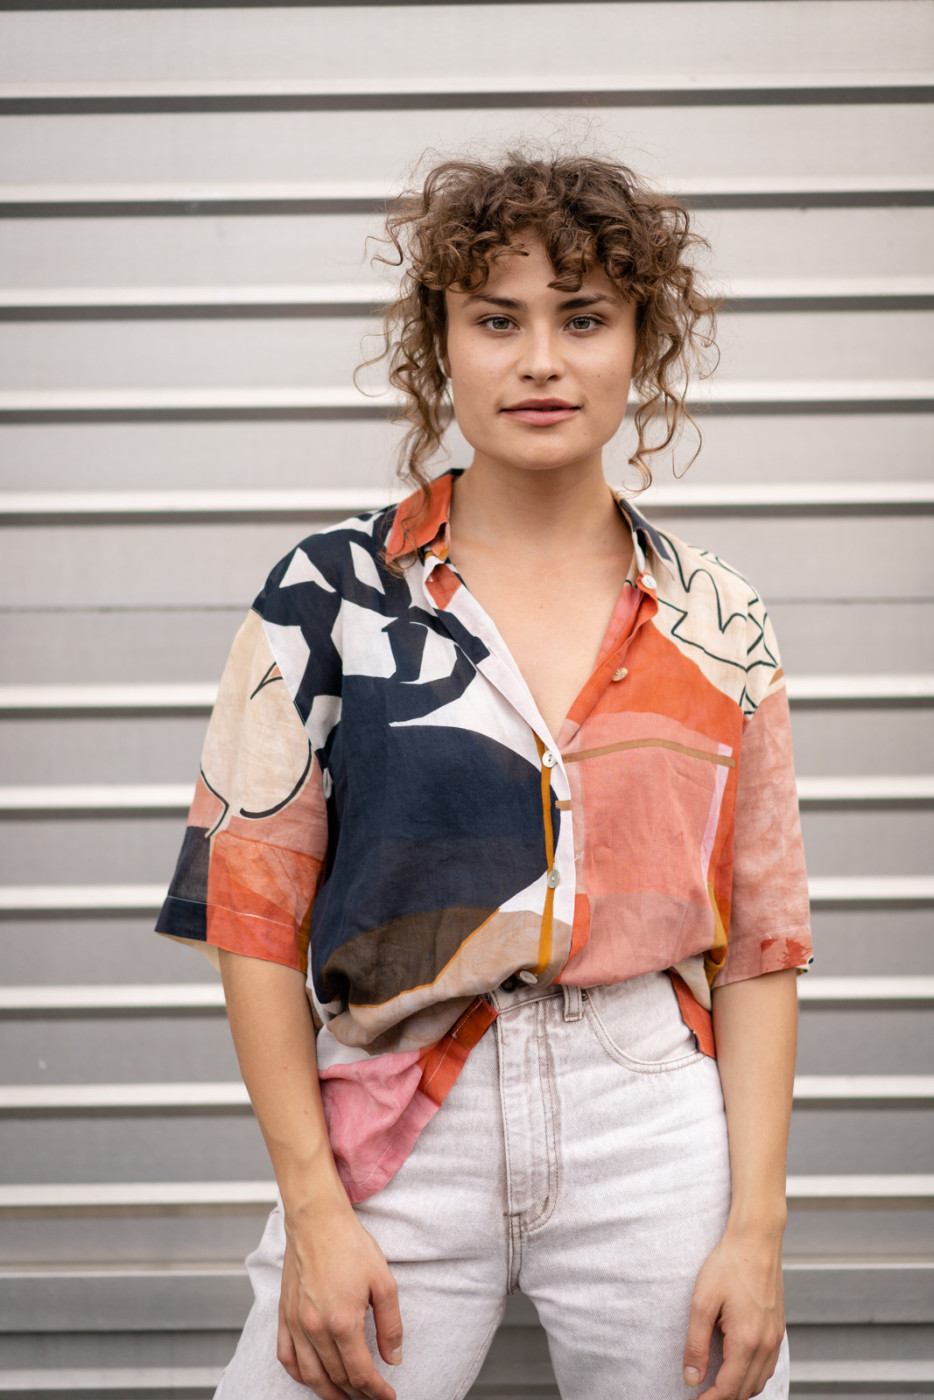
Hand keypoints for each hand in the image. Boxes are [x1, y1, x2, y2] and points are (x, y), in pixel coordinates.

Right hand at [277, 1202, 402, 1399]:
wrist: (317, 1220)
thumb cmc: (350, 1245)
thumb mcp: (384, 1282)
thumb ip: (390, 1324)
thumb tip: (393, 1358)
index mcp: (343, 1322)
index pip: (361, 1372)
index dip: (376, 1391)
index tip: (388, 1397)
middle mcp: (316, 1329)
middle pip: (337, 1377)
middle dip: (357, 1393)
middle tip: (371, 1397)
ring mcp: (296, 1324)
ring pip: (311, 1376)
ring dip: (329, 1393)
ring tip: (345, 1398)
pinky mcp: (283, 1315)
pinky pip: (287, 1357)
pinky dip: (300, 1375)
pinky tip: (312, 1378)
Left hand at [682, 1230, 784, 1398]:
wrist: (756, 1240)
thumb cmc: (728, 1266)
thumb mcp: (702, 1302)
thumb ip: (696, 1344)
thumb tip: (692, 1378)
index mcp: (746, 1341)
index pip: (728, 1389)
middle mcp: (766, 1344)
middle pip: (745, 1391)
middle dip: (723, 1399)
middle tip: (701, 1396)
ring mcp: (775, 1338)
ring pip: (759, 1382)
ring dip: (738, 1391)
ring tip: (716, 1388)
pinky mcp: (778, 1329)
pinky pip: (767, 1366)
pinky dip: (752, 1377)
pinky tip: (737, 1369)